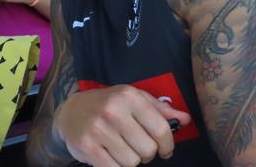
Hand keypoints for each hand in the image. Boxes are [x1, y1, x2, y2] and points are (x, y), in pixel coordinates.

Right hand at [53, 85, 190, 166]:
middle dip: (146, 153)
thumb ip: (159, 109)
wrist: (70, 111)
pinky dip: (116, 166)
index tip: (164, 150)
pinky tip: (109, 155)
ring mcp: (99, 129)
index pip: (161, 129)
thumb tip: (185, 119)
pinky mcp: (87, 147)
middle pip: (148, 150)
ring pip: (132, 162)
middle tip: (135, 146)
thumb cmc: (108, 104)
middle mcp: (113, 110)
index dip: (167, 145)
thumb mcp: (132, 98)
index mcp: (129, 96)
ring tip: (120, 148)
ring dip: (130, 160)